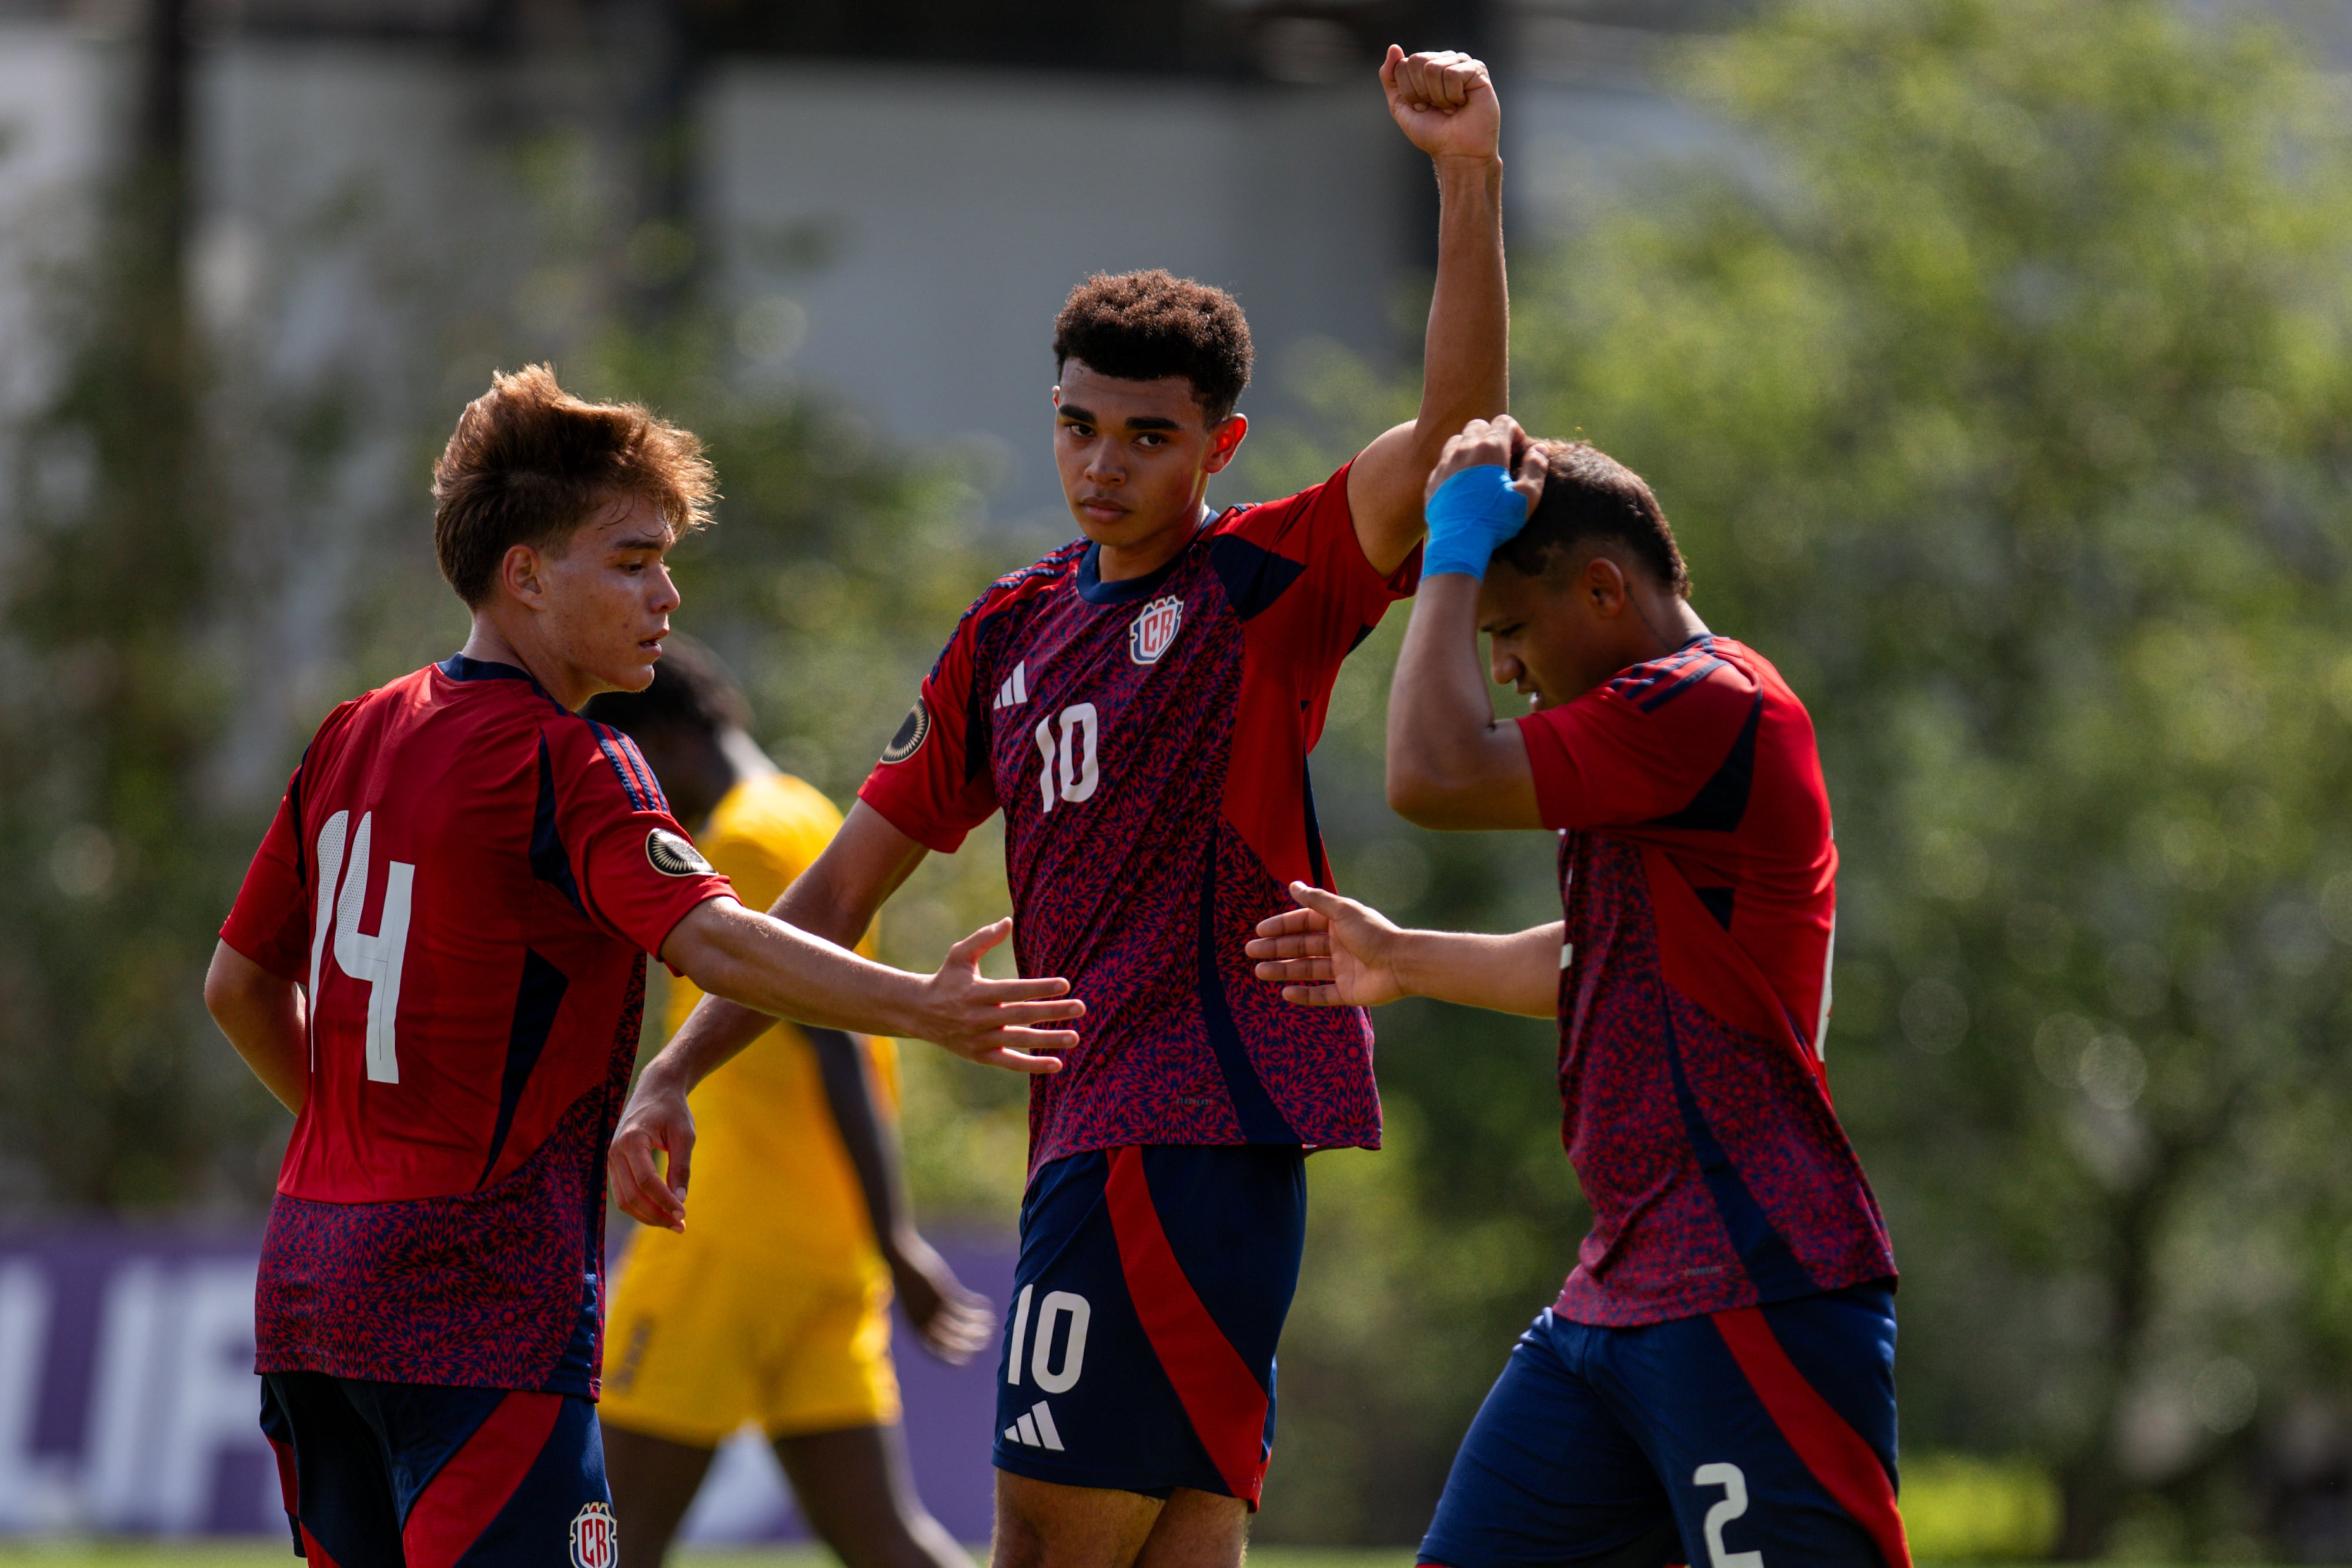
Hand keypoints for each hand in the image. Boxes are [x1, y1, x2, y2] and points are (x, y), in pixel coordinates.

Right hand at [609, 1062, 695, 1231]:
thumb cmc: (673, 1111)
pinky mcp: (614, 1166)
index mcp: (631, 1140)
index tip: (684, 1214)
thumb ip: (681, 1167)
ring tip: (673, 1224)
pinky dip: (641, 1208)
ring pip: (624, 1200)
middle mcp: (615, 1152)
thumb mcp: (684, 1135)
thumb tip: (680, 1201)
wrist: (655, 1090)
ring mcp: (611, 1160)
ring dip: (648, 1216)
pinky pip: (623, 1194)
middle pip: (632, 1196)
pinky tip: (661, 1213)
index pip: (646, 1181)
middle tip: (681, 1226)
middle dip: (656, 1215)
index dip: (664, 1201)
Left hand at [884, 1229, 993, 1364]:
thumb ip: (923, 1313)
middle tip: (985, 1341)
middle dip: (971, 1343)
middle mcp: (924, 1320)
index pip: (934, 1350)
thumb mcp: (912, 1300)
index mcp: (914, 1325)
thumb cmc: (906, 1278)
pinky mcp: (943, 1292)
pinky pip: (966, 1305)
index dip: (951, 1358)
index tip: (966, 1361)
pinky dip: (979, 1307)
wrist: (899, 1256)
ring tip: (991, 1324)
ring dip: (979, 1326)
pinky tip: (987, 1305)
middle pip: (953, 1340)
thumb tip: (936, 1322)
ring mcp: (934, 1306)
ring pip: (962, 1324)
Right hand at [913, 919, 1082, 1071]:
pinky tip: (1057, 1065)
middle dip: (1052, 1012)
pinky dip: (1033, 1066)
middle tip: (1080, 1008)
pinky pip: (1010, 1063)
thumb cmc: (947, 979)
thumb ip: (984, 938)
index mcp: (976, 992)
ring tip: (1075, 1038)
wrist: (920, 1013)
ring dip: (1049, 1040)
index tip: (1065, 984)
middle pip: (1021, 1016)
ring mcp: (980, 1039)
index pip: (1013, 991)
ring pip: (1019, 1041)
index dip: (1039, 988)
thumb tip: (1009, 921)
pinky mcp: (981, 1056)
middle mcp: (979, 1018)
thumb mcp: (959, 955)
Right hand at [1248, 881, 1408, 1007]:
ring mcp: (1343, 970)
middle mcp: (1339, 946)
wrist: (1401, 964)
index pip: (1304, 923)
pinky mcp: (1348, 992)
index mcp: (1338, 925)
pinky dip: (1304, 994)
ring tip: (1260, 971)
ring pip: (1307, 970)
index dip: (1282, 926)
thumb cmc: (1373, 933)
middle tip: (1251, 951)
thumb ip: (1317, 900)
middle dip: (1276, 949)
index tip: (1260, 931)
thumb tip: (1293, 885)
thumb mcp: (1342, 912)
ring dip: (1283, 970)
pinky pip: (1321, 994)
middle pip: (1301, 947)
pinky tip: (1285, 993)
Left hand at [1381, 46, 1500, 163]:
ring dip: (1438, 97)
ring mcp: (1461, 62)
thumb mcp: (1400, 105)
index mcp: (1425, 66)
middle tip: (1435, 107)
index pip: (1402, 65)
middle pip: (1417, 61)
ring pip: (1433, 68)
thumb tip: (1393, 47)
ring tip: (1450, 107)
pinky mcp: (1477, 69)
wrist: (1457, 152)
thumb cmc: (1432, 131)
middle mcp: (1443, 60)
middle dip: (1421, 92)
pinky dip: (1453, 95)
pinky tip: (1462, 103)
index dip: (1408, 92)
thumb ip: (1390, 77)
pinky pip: (1453, 73)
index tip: (1421, 107)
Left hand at [1424, 414, 1547, 509]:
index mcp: (1490, 449)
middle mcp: (1464, 450)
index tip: (1518, 450)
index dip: (1515, 432)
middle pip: (1478, 425)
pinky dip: (1454, 464)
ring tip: (1480, 468)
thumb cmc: (1496, 521)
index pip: (1504, 422)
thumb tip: (1539, 449)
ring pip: (1457, 440)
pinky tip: (1463, 484)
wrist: (1459, 543)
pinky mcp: (1432, 480)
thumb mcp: (1527, 498)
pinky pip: (1443, 462)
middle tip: (1500, 457)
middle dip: (1491, 435)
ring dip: (1470, 446)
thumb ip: (1536, 469)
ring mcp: (1445, 464)